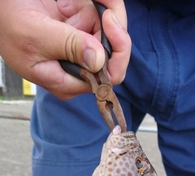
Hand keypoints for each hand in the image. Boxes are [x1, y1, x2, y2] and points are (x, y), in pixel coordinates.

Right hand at [0, 0, 130, 98]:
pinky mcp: (75, 27)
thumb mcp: (36, 36)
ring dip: (102, 8)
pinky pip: (95, 15)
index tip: (110, 20)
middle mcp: (76, 68)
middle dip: (112, 22)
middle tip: (104, 0)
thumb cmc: (7, 25)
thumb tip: (98, 60)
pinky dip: (93, 3)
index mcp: (66, 81)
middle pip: (112, 52)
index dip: (117, 52)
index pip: (107, 79)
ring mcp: (77, 47)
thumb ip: (69, 46)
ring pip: (106, 30)